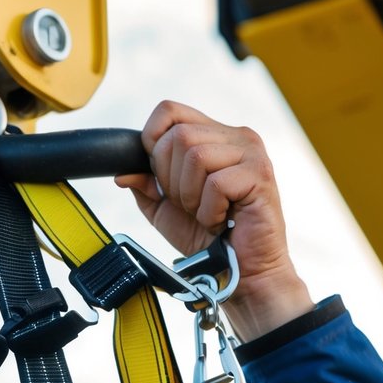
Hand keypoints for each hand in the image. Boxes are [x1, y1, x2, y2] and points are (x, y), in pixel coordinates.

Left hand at [116, 101, 313, 340]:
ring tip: (206, 213)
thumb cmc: (207, 238)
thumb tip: (122, 171)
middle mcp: (235, 136)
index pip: (169, 110)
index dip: (152, 141)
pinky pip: (216, 183)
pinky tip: (220, 221)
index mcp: (213, 136)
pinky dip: (209, 210)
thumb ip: (145, 185)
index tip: (160, 177)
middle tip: (190, 205)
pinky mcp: (260, 174)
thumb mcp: (165, 209)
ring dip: (190, 196)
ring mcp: (251, 152)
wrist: (240, 272)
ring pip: (196, 155)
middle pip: (179, 134)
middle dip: (171, 179)